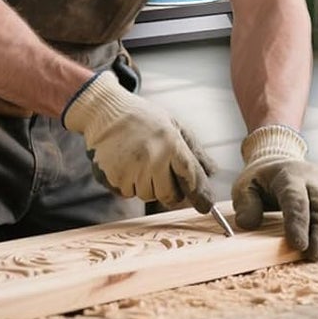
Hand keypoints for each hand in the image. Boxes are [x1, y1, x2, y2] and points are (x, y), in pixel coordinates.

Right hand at [63, 71, 215, 209]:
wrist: (104, 111)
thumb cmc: (142, 117)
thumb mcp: (173, 124)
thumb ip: (194, 149)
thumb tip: (212, 172)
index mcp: (171, 142)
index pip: (191, 178)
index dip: (200, 195)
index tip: (206, 207)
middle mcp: (154, 157)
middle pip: (170, 195)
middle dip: (168, 188)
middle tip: (158, 168)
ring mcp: (133, 169)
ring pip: (148, 195)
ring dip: (146, 184)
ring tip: (138, 159)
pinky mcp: (115, 177)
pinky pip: (128, 193)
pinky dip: (128, 183)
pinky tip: (124, 162)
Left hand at [233, 127, 317, 260]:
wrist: (279, 161)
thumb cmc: (262, 180)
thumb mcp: (244, 187)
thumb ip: (245, 205)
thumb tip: (247, 224)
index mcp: (287, 175)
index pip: (296, 198)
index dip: (298, 222)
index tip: (298, 245)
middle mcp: (312, 177)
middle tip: (313, 256)